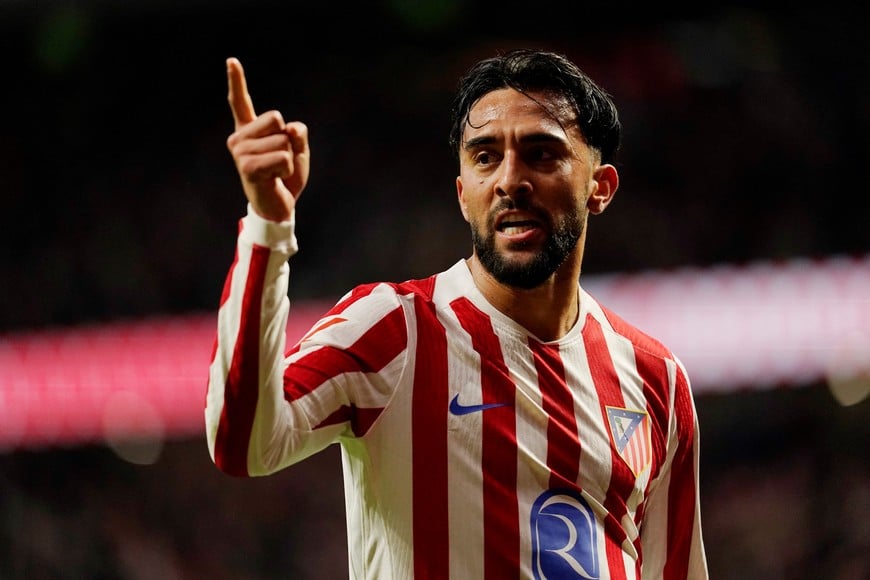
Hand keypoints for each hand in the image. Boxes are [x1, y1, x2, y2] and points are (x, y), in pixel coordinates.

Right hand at [225, 57, 309, 221]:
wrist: (279, 207)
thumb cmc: (286, 177)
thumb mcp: (298, 150)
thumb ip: (297, 134)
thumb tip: (290, 129)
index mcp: (249, 131)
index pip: (240, 102)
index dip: (236, 81)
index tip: (231, 60)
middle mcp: (239, 138)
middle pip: (276, 118)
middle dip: (287, 140)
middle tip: (279, 161)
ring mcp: (240, 153)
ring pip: (282, 140)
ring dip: (288, 158)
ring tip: (276, 173)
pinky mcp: (247, 168)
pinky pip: (282, 158)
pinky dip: (287, 170)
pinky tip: (275, 180)